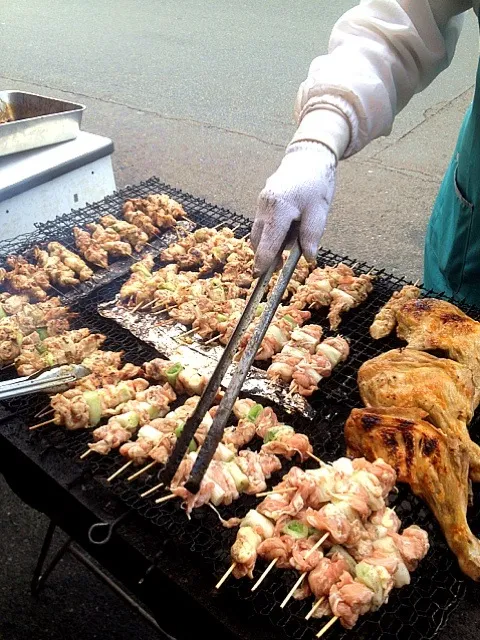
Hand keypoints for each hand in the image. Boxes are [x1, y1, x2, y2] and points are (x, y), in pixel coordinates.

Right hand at [251, 141, 336, 274]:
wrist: (308, 157)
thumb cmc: (316, 183)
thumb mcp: (320, 211)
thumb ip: (312, 235)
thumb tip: (309, 257)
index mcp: (279, 208)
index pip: (268, 241)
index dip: (263, 260)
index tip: (258, 274)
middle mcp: (265, 205)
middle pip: (259, 239)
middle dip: (266, 255)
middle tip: (279, 268)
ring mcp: (261, 202)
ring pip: (259, 232)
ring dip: (270, 243)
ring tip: (289, 244)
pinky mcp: (262, 201)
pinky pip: (263, 223)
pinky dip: (271, 232)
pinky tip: (287, 230)